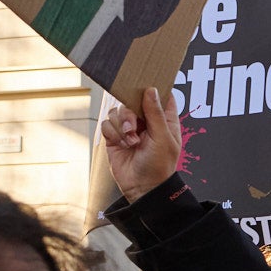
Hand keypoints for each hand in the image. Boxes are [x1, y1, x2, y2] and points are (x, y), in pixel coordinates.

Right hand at [100, 87, 182, 202]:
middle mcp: (146, 121)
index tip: (146, 84)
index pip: (160, 96)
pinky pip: (107, 123)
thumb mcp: (163, 138)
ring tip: (131, 141)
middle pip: (132, 99)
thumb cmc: (159, 165)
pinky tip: (123, 145)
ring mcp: (129, 128)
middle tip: (134, 127)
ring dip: (122, 126)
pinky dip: (114, 133)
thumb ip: (156, 113)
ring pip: (117, 111)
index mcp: (164, 120)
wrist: (142, 187)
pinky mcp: (114, 136)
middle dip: (131, 112)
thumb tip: (151, 90)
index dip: (154, 88)